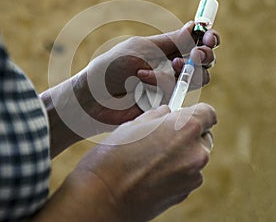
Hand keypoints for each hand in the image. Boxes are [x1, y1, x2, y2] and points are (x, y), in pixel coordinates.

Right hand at [63, 103, 216, 220]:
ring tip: (153, 156)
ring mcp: (192, 176)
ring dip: (181, 153)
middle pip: (203, 136)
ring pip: (194, 156)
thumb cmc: (113, 156)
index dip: (197, 112)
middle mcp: (195, 152)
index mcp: (185, 128)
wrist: (101, 197)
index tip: (187, 114)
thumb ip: (158, 116)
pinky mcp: (184, 194)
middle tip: (165, 134)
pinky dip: (176, 170)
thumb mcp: (134, 124)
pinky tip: (152, 171)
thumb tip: (167, 113)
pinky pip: (187, 174)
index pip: (208, 113)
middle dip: (188, 134)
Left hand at [75, 22, 219, 123]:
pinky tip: (145, 82)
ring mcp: (168, 86)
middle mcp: (170, 67)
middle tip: (197, 54)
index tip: (211, 37)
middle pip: (203, 62)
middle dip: (204, 56)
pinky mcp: (165, 103)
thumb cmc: (112, 68)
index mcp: (165, 49)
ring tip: (169, 67)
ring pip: (197, 79)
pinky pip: (179, 94)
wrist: (94, 99)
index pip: (195, 42)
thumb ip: (171, 41)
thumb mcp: (142, 48)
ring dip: (187, 71)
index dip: (207, 38)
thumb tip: (194, 25)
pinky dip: (164, 85)